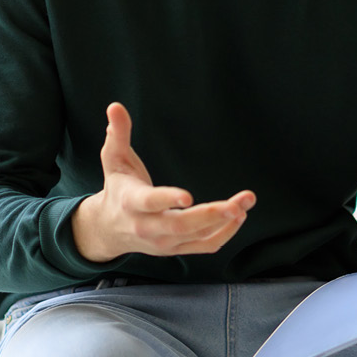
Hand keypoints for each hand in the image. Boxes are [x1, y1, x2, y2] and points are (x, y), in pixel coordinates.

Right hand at [71, 102, 255, 262]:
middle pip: (180, 225)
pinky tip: (239, 216)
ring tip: (247, 202)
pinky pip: (205, 247)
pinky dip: (225, 234)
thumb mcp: (114, 159)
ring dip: (225, 222)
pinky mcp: (177, 250)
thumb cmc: (118, 187)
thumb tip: (115, 106)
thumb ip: (118, 134)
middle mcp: (148, 227)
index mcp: (131, 203)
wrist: (109, 229)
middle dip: (211, 214)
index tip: (188, 196)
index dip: (168, 199)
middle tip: (238, 203)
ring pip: (197, 237)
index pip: (150, 202)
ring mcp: (164, 242)